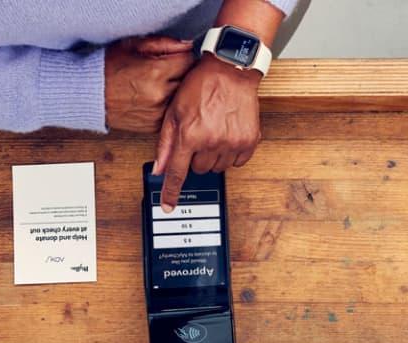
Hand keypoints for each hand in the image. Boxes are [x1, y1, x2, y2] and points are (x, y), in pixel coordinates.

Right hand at [105, 36, 197, 133]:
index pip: (188, 60)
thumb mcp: (132, 45)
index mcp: (155, 72)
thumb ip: (163, 43)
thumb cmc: (107, 68)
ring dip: (177, 90)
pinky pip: (173, 112)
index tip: (175, 56)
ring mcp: (158, 114)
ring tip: (161, 84)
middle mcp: (160, 95)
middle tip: (168, 69)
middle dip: (181, 73)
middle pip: (189, 80)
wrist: (90, 95)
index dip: (182, 55)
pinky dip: (169, 105)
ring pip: (183, 98)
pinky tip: (156, 98)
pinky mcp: (155, 126)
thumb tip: (187, 44)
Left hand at [153, 56, 262, 208]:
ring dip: (214, 156)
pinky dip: (231, 153)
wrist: (230, 69)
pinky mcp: (248, 142)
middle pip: (199, 169)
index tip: (168, 206)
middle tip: (199, 135)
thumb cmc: (201, 85)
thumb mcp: (175, 110)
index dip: (171, 192)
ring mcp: (232, 143)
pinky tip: (228, 135)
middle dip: (196, 157)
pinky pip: (237, 162)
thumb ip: (166, 142)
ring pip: (217, 167)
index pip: (177, 173)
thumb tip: (159, 168)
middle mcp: (211, 142)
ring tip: (214, 131)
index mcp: (190, 135)